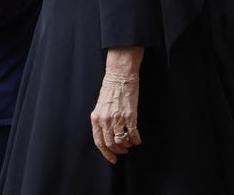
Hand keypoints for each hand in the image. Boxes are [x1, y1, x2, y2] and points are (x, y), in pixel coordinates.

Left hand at [90, 47, 143, 163]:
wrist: (120, 76)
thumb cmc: (110, 89)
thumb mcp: (100, 106)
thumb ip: (102, 120)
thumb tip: (107, 135)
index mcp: (96, 118)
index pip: (99, 141)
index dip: (106, 153)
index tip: (112, 159)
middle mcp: (105, 120)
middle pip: (110, 144)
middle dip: (118, 151)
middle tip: (123, 151)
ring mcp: (117, 118)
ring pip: (121, 141)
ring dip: (126, 145)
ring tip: (129, 143)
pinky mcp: (129, 116)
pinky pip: (133, 134)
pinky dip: (135, 140)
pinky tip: (137, 139)